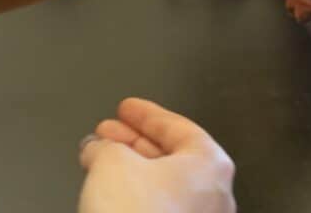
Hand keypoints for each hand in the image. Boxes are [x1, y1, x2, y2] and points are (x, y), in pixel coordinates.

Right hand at [78, 98, 235, 212]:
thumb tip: (97, 147)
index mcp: (211, 164)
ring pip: (162, 187)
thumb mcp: (112, 163)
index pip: (177, 126)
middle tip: (107, 132)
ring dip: (129, 171)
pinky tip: (105, 195)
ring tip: (97, 161)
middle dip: (132, 142)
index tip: (128, 108)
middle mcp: (213, 195)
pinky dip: (133, 198)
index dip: (146, 114)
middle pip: (170, 157)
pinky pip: (156, 211)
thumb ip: (105, 146)